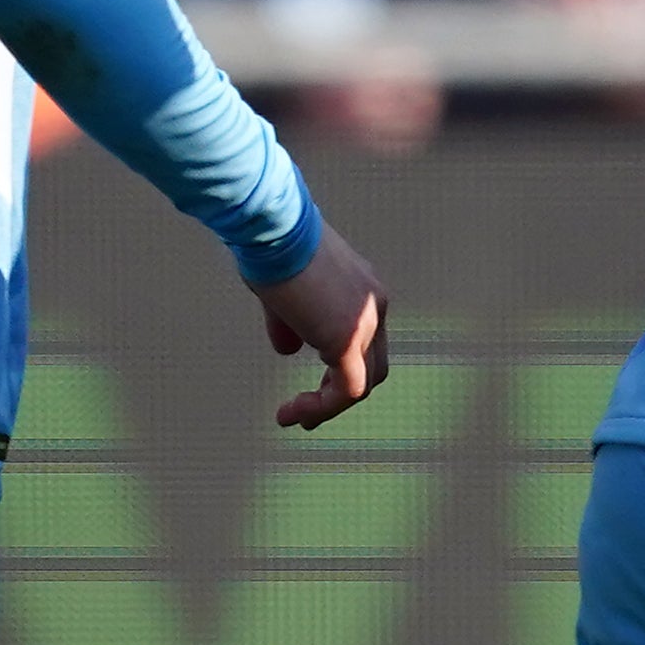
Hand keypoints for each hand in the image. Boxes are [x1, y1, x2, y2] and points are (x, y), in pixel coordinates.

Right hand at [257, 226, 388, 428]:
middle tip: (310, 411)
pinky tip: (292, 413)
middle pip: (372, 364)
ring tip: (295, 417)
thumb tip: (287, 349)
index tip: (308, 385)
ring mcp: (367, 324)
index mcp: (365, 293)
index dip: (338, 366)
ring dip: (328, 406)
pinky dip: (322, 408)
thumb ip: (291, 322)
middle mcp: (375, 308)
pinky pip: (346, 390)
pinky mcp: (348, 339)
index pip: (365, 340)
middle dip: (340, 391)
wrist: (273, 227)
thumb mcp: (283, 291)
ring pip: (362, 382)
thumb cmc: (270, 247)